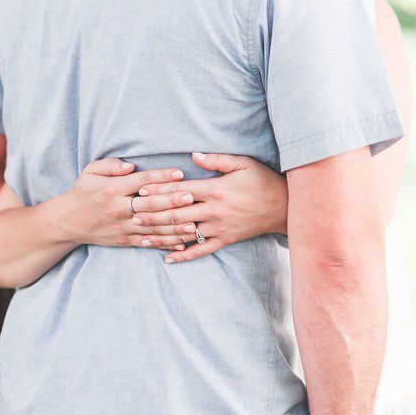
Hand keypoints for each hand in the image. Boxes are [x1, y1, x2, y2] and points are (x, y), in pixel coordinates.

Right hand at [59, 159, 189, 246]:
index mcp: (113, 189)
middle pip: (150, 205)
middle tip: (192, 197)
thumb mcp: (90, 172)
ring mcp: (123, 227)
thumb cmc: (84, 192)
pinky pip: (148, 243)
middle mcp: (119, 209)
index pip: (141, 181)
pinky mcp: (125, 240)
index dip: (161, 177)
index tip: (179, 174)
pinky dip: (166, 244)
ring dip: (174, 227)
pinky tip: (182, 244)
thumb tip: (131, 165)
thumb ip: (111, 165)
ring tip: (194, 224)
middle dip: (172, 201)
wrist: (67, 221)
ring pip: (153, 227)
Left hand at [129, 152, 287, 262]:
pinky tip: (169, 258)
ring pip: (185, 233)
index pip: (179, 190)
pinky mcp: (226, 239)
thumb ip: (217, 160)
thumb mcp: (243, 163)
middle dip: (151, 214)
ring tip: (141, 237)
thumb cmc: (263, 181)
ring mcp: (219, 227)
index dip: (158, 191)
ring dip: (162, 236)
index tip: (139, 192)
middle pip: (176, 213)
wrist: (284, 208)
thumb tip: (193, 156)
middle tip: (130, 215)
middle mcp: (214, 210)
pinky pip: (202, 249)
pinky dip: (185, 255)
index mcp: (215, 189)